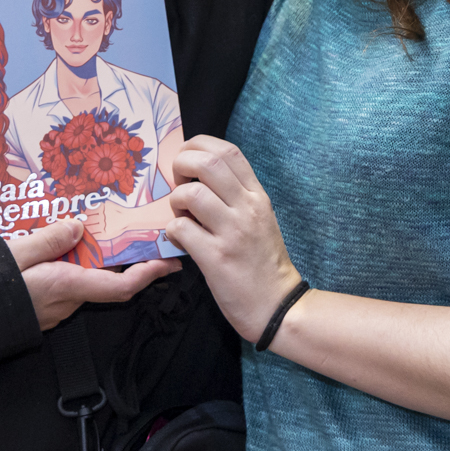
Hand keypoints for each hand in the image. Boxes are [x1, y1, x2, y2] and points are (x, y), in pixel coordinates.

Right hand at [7, 219, 179, 330]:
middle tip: (137, 229)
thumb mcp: (16, 252)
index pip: (120, 286)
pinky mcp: (40, 304)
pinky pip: (66, 281)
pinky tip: (65, 242)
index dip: (149, 275)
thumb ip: (49, 238)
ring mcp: (53, 306)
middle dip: (124, 257)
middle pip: (106, 279)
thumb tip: (79, 226)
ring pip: (85, 279)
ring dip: (96, 256)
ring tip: (99, 224)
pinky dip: (74, 262)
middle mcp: (66, 300)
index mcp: (66, 286)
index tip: (170, 262)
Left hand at [164, 135, 301, 343]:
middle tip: (177, 183)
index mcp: (257, 196)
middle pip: (208, 163)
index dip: (200, 144)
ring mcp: (233, 232)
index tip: (187, 157)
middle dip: (181, 164)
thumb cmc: (263, 262)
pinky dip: (172, 231)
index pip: (229, 151)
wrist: (277, 305)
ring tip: (181, 216)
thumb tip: (198, 177)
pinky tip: (179, 240)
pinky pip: (181, 229)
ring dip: (175, 201)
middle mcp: (247, 208)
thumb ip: (235, 196)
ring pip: (191, 194)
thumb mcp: (259, 219)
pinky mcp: (216, 258)